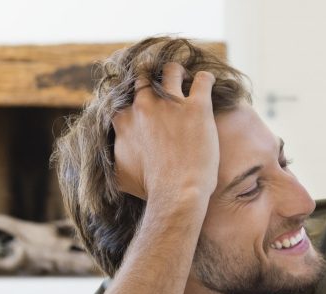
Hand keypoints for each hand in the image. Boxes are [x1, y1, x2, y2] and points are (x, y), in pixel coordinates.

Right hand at [112, 62, 219, 201]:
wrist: (176, 192)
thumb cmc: (149, 188)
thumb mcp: (120, 173)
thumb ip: (116, 156)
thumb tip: (115, 154)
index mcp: (124, 119)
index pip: (124, 97)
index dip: (134, 97)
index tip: (144, 101)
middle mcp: (144, 105)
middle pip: (145, 77)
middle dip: (153, 76)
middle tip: (164, 82)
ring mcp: (171, 103)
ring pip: (172, 71)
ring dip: (179, 72)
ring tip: (187, 77)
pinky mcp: (197, 107)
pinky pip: (203, 81)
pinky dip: (207, 79)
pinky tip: (210, 81)